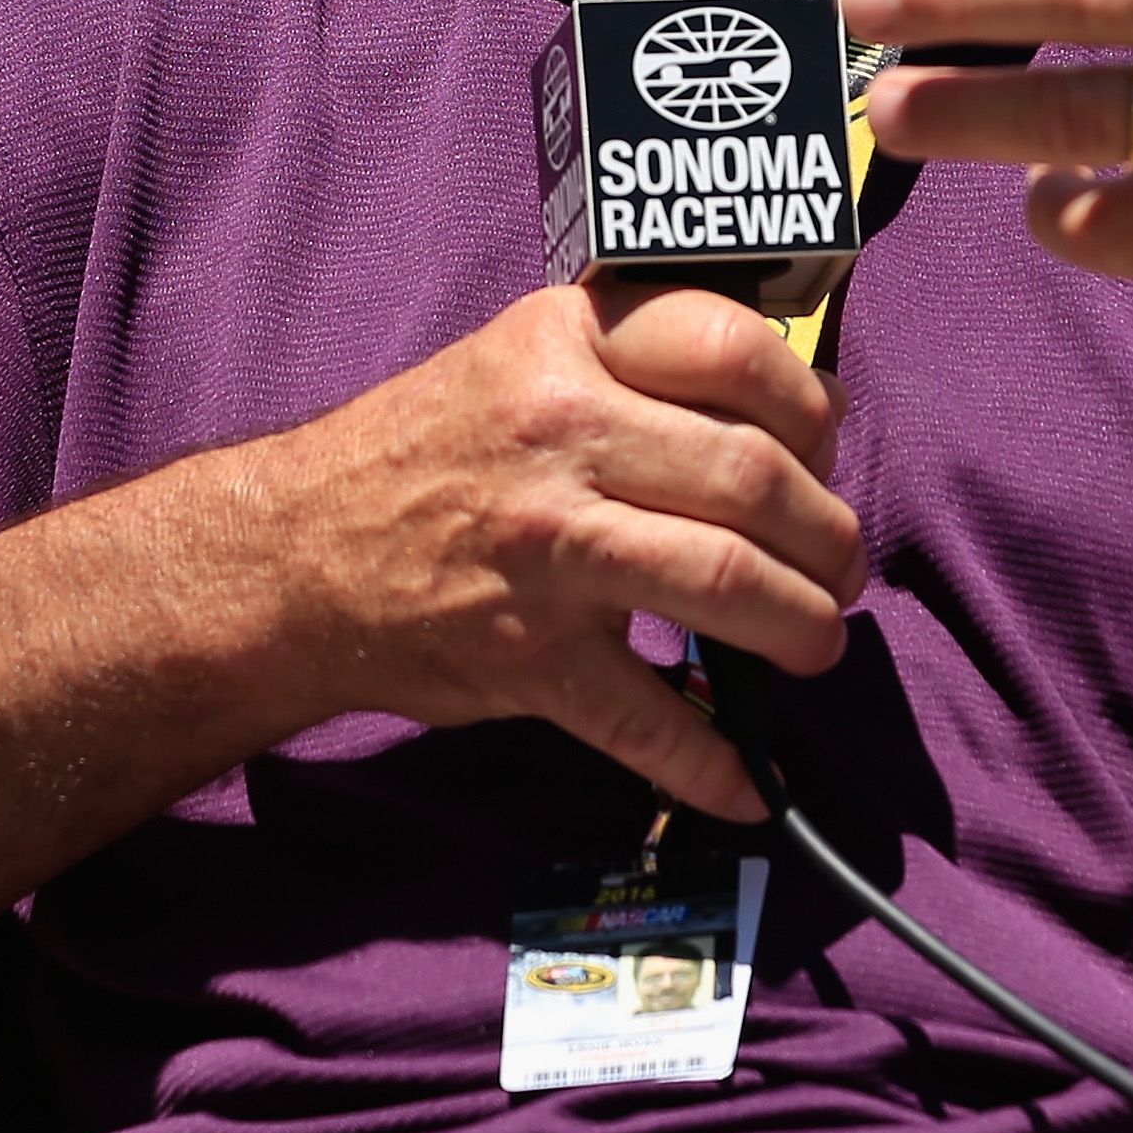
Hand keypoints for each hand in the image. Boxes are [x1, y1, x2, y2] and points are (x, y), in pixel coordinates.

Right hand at [272, 281, 861, 820]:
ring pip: (730, 582)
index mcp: (562, 346)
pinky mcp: (528, 657)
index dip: (811, 408)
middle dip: (830, 536)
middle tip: (839, 568)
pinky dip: (716, 767)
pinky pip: (651, 722)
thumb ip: (638, 365)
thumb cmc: (425, 454)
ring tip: (813, 644)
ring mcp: (546, 550)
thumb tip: (808, 411)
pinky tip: (750, 786)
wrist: (293, 554)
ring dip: (805, 628)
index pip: (733, 349)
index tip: (822, 450)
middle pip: (755, 477)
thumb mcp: (520, 359)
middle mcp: (559, 436)